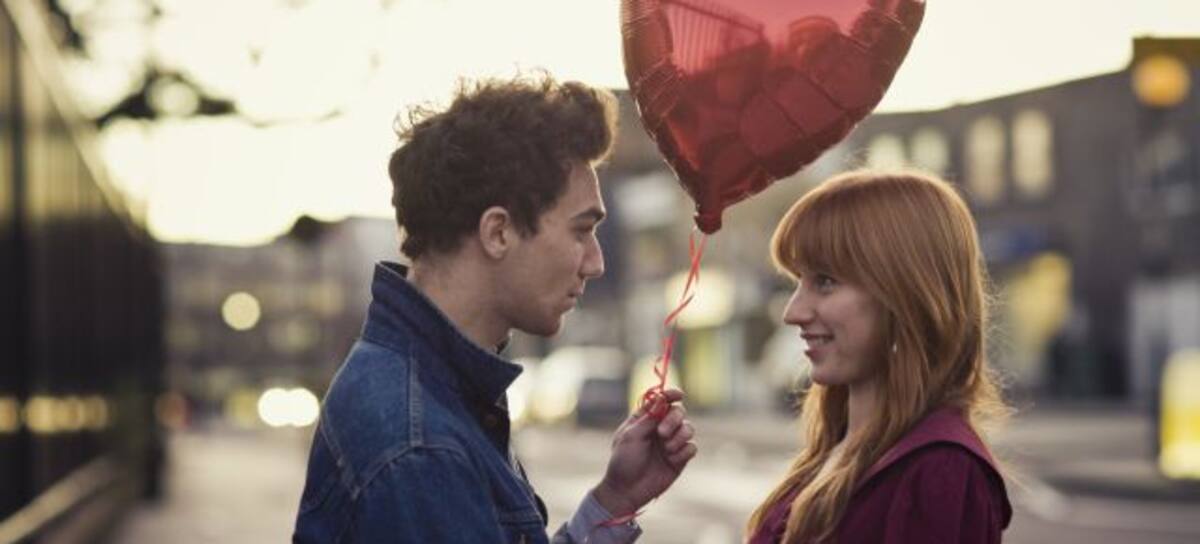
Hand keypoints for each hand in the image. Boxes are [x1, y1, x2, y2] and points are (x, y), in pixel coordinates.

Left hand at [591, 389, 696, 515]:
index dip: (671, 394)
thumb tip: (661, 398)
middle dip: (674, 419)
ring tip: (666, 450)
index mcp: (645, 419)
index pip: (662, 401)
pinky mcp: (680, 458)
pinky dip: (683, 452)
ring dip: (679, 437)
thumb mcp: (631, 436)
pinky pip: (692, 447)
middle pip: (679, 412)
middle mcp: (660, 428)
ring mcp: (671, 443)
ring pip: (689, 428)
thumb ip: (648, 418)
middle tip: (661, 433)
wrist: (627, 490)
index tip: (678, 395)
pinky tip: (671, 460)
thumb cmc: (623, 461)